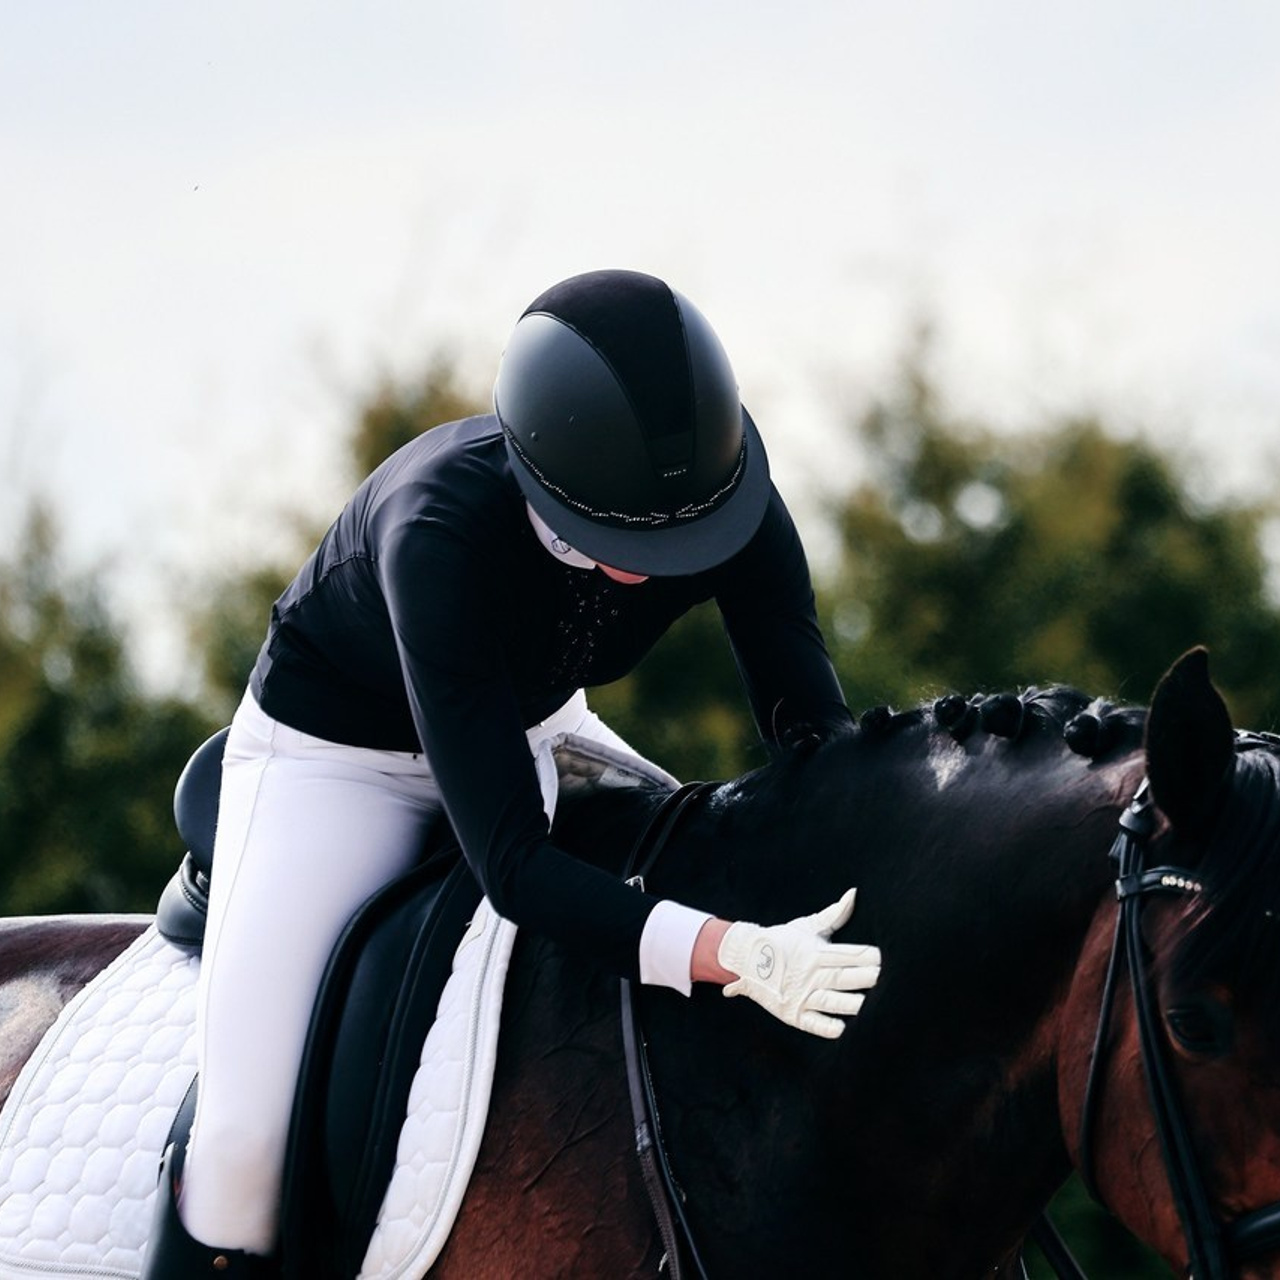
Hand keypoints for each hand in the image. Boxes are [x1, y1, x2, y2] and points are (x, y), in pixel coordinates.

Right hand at [717, 889, 879, 1038]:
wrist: (745, 958)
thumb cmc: (782, 940)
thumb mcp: (806, 926)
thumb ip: (834, 915)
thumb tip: (854, 893)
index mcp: (814, 952)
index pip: (844, 954)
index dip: (863, 956)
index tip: (882, 956)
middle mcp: (809, 973)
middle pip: (840, 977)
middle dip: (862, 977)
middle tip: (883, 977)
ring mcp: (800, 995)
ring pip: (829, 1001)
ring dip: (848, 1003)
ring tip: (868, 1004)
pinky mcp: (792, 1014)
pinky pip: (811, 1022)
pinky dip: (825, 1027)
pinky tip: (841, 1029)